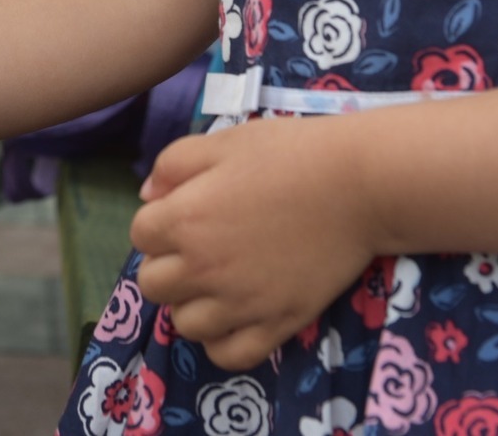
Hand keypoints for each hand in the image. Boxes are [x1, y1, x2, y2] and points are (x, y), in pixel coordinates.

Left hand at [130, 117, 375, 368]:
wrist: (357, 184)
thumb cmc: (288, 154)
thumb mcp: (223, 142)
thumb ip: (174, 164)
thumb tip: (148, 197)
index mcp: (185, 219)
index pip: (140, 235)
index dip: (159, 223)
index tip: (185, 214)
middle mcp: (204, 267)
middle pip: (153, 285)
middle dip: (168, 265)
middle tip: (198, 250)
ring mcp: (240, 301)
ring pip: (184, 324)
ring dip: (192, 304)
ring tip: (217, 283)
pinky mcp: (277, 323)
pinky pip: (228, 355)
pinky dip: (222, 342)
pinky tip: (234, 317)